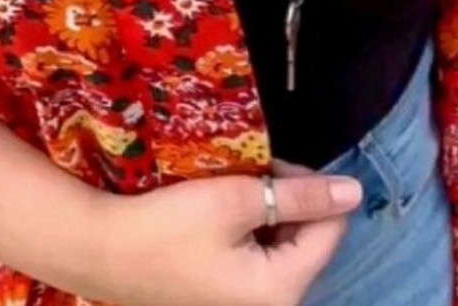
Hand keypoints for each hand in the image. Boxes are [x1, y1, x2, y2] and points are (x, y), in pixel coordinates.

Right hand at [97, 163, 361, 305]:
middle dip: (287, 201)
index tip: (270, 165)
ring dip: (267, 213)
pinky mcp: (225, 299)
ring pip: (282, 248)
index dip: (309, 189)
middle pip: (308, 242)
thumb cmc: (170, 225)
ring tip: (233, 190)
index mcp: (281, 291)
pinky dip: (248, 232)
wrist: (103, 252)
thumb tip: (354, 191)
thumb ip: (300, 196)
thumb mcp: (237, 200)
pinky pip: (258, 261)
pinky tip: (221, 214)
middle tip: (250, 174)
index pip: (329, 231)